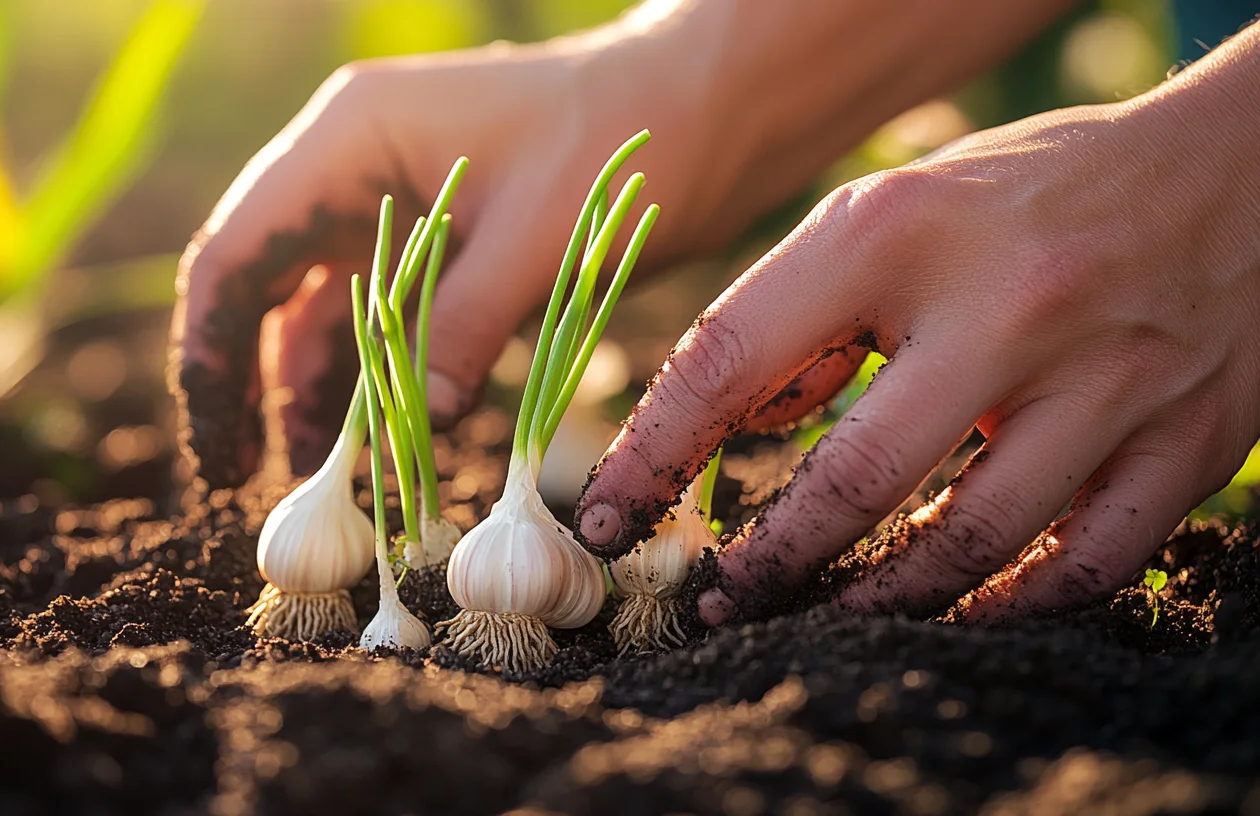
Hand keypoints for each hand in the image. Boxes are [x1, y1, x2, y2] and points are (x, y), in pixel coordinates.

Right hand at [168, 5, 784, 485]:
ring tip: (312, 474)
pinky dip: (374, 371)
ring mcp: (394, 197)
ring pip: (320, 304)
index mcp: (352, 138)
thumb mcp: (538, 242)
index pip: (237, 251)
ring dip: (311, 384)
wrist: (707, 104)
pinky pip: (382, 311)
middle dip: (244, 377)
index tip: (218, 445)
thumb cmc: (625, 143)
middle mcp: (355, 163)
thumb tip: (408, 428)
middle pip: (260, 281)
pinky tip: (375, 434)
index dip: (209, 352)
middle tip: (242, 476)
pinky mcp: (440, 234)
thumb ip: (461, 329)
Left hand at [574, 23, 1259, 622]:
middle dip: (766, 561)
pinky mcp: (1187, 438)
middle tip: (712, 600)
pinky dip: (1006, 606)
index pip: (734, 358)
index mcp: (902, 232)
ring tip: (814, 612)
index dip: (652, 454)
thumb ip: (806, 313)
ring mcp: (1110, 380)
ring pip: (971, 540)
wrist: (1229, 170)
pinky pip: (1084, 562)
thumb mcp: (896, 211)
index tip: (607, 519)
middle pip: (857, 478)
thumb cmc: (1026, 197)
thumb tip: (737, 425)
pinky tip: (948, 612)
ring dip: (874, 597)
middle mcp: (1009, 305)